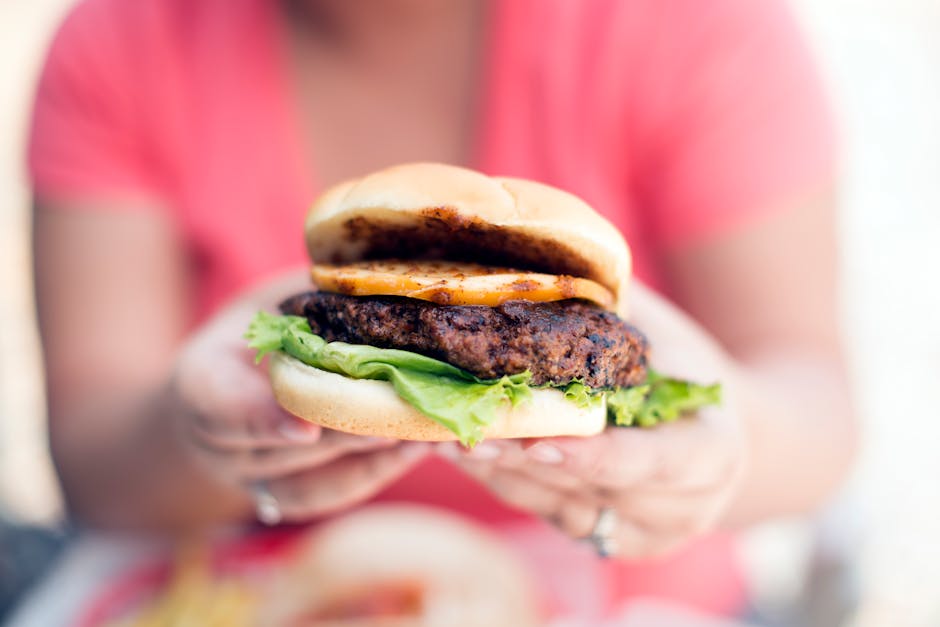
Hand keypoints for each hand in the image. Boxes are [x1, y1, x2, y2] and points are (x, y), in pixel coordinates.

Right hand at [172, 271, 428, 521]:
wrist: (225, 380)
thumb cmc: (257, 326)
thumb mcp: (269, 300)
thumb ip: (308, 298)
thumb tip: (376, 276)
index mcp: (204, 382)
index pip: (222, 407)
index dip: (262, 419)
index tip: (306, 429)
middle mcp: (220, 442)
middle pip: (281, 454)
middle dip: (343, 439)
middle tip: (398, 424)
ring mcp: (252, 477)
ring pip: (309, 484)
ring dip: (370, 462)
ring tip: (424, 438)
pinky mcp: (285, 493)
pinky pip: (328, 495)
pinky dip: (375, 474)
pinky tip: (419, 449)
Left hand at [440, 284, 746, 558]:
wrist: (710, 426)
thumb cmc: (681, 365)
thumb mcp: (663, 333)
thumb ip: (617, 314)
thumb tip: (544, 264)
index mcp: (714, 453)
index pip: (652, 461)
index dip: (595, 455)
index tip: (538, 440)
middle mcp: (682, 507)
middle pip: (589, 486)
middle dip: (520, 457)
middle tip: (460, 427)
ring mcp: (640, 531)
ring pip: (552, 503)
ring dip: (495, 469)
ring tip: (439, 434)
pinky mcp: (602, 539)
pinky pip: (539, 511)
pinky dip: (499, 477)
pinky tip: (460, 448)